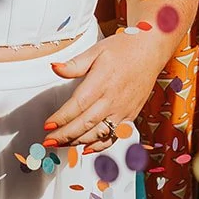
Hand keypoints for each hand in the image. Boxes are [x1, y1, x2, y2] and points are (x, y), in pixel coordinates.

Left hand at [44, 34, 152, 150]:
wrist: (150, 51)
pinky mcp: (130, 115)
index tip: (47, 125)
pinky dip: (100, 146)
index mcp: (102, 82)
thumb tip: (55, 68)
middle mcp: (113, 99)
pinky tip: (87, 149)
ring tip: (62, 144)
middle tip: (48, 141)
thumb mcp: (96, 50)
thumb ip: (75, 64)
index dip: (61, 118)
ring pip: (98, 133)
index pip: (77, 105)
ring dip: (78, 141)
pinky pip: (114, 136)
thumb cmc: (124, 49)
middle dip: (65, 135)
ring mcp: (122, 110)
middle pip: (85, 123)